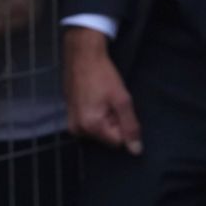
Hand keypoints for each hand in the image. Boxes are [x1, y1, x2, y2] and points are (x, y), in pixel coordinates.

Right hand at [63, 26, 141, 153]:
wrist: (82, 55)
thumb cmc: (103, 75)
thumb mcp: (122, 99)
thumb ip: (130, 126)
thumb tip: (136, 150)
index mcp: (91, 127)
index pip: (118, 141)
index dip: (123, 125)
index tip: (118, 107)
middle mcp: (78, 130)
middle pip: (107, 137)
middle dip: (113, 122)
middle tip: (110, 101)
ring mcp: (72, 123)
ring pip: (98, 130)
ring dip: (104, 117)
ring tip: (101, 98)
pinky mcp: (70, 115)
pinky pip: (89, 123)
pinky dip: (95, 113)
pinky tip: (94, 97)